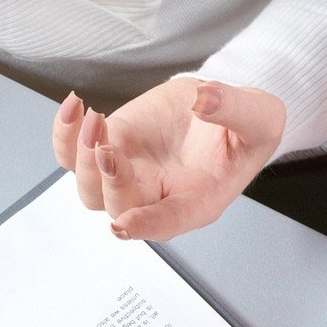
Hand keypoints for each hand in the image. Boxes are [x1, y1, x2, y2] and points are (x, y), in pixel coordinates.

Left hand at [52, 81, 285, 242]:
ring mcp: (128, 174)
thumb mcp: (261, 118)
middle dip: (109, 181)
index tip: (124, 225)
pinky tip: (74, 106)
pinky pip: (72, 155)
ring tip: (95, 119)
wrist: (218, 109)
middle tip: (108, 146)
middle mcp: (156, 197)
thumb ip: (238, 111)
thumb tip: (205, 100)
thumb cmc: (243, 129)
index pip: (167, 222)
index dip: (145, 225)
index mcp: (196, 201)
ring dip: (82, 159)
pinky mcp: (109, 146)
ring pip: (89, 188)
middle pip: (118, 207)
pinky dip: (64, 136)